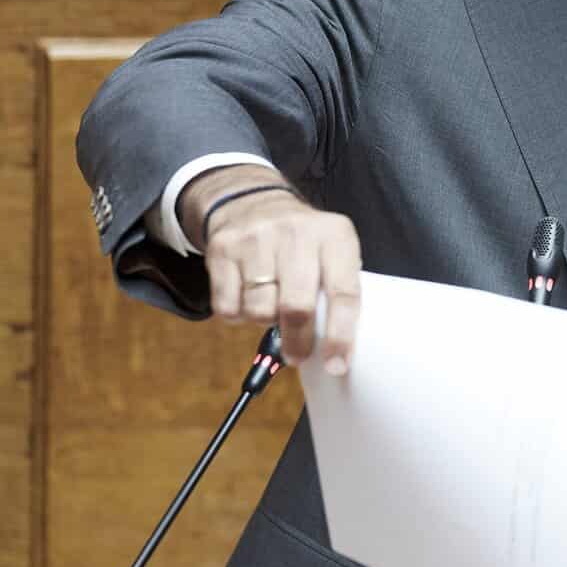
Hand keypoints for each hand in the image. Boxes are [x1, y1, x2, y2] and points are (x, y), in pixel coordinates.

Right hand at [180, 165, 361, 373]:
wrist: (250, 200)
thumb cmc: (302, 241)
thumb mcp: (331, 250)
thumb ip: (336, 289)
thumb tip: (336, 349)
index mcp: (335, 235)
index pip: (344, 293)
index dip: (341, 336)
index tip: (336, 366)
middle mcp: (296, 233)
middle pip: (296, 307)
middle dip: (298, 342)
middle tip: (297, 354)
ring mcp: (256, 239)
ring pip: (259, 311)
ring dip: (265, 321)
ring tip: (271, 303)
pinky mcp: (222, 249)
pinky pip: (227, 308)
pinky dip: (238, 314)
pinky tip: (247, 294)